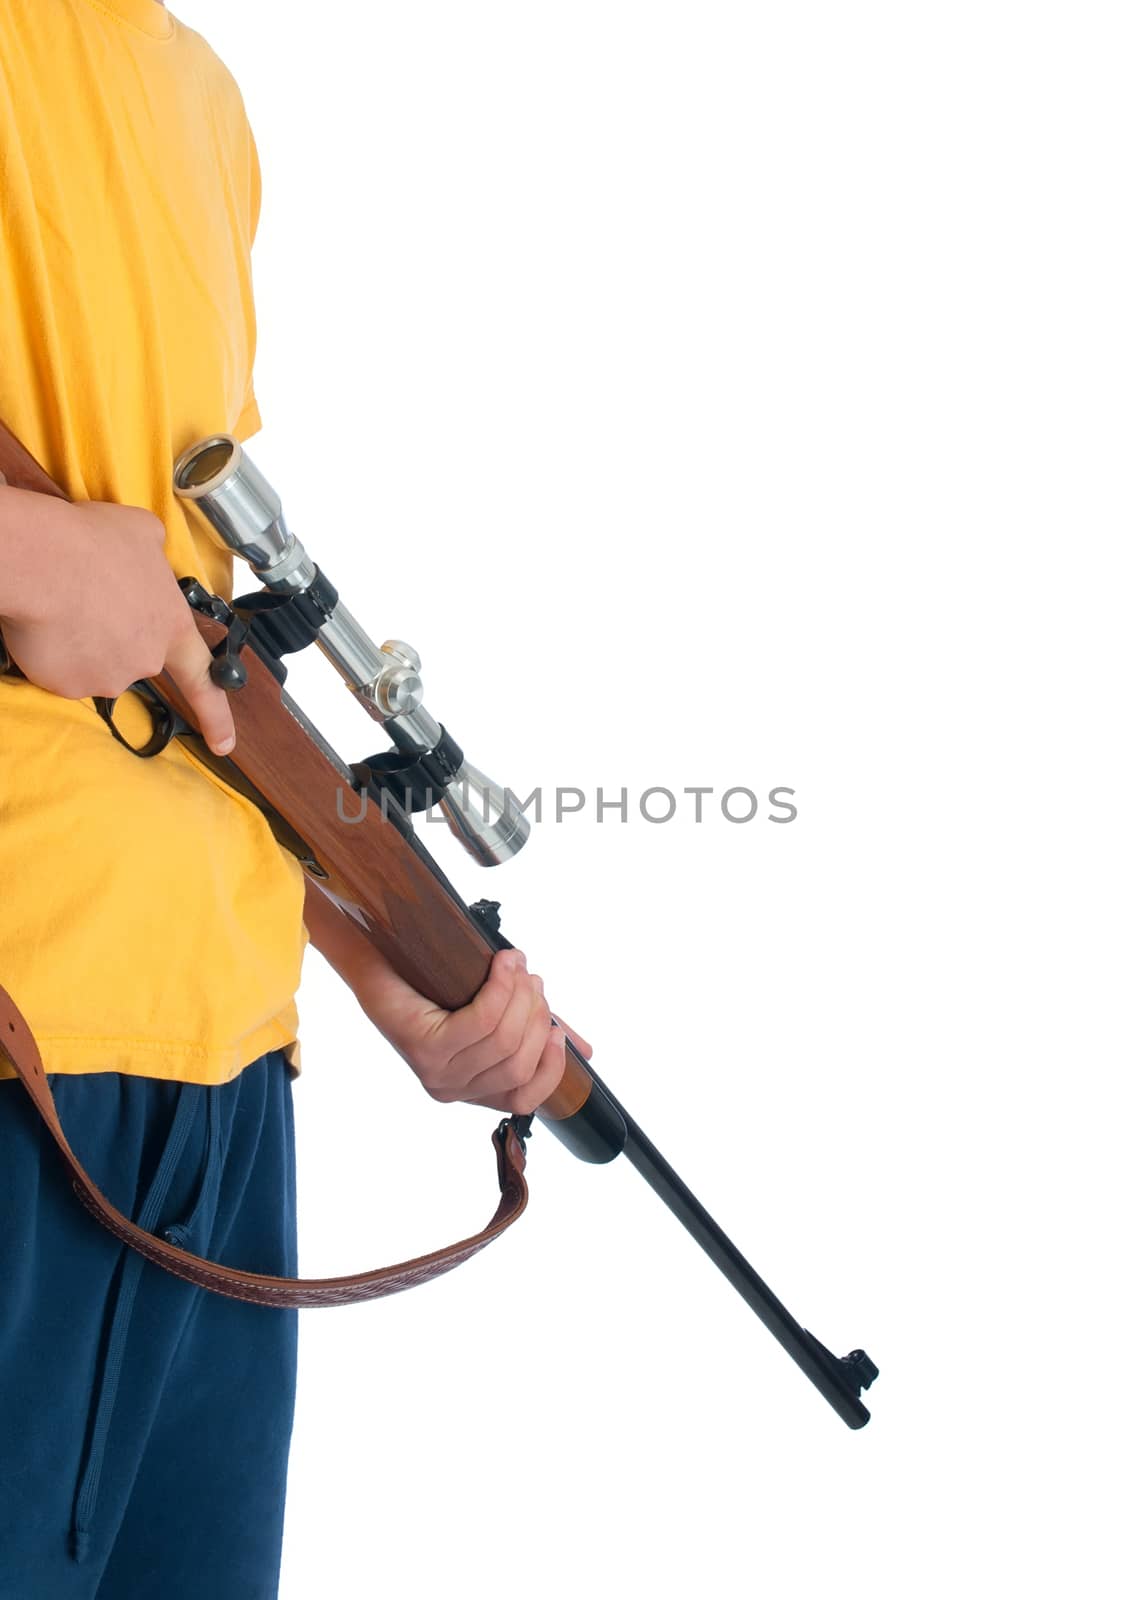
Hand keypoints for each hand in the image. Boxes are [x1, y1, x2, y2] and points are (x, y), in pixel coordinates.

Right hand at [0, 489, 235, 754]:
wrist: (43, 562)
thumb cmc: (94, 543)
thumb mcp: (141, 534)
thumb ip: (153, 554)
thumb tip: (146, 553)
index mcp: (171, 627)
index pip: (203, 680)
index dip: (216, 716)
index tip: (224, 745)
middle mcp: (144, 660)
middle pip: (131, 657)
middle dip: (111, 634)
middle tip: (88, 599)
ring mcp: (107, 677)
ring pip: (93, 664)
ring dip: (80, 641)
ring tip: (63, 603)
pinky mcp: (67, 686)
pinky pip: (60, 671)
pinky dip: (52, 652)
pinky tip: (46, 623)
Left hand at [354, 945, 592, 1114]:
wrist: (383, 961)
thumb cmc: (437, 988)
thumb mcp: (496, 1013)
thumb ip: (534, 1032)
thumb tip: (584, 1051)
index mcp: (472, 1089)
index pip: (525, 1098)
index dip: (551, 1067)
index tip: (555, 1031)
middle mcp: (453, 1089)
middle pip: (519, 1059)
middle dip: (535, 1014)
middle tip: (531, 978)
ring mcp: (437, 1072)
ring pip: (503, 1039)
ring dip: (520, 994)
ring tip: (516, 964)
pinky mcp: (425, 1048)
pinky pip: (481, 1021)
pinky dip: (500, 989)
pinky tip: (501, 965)